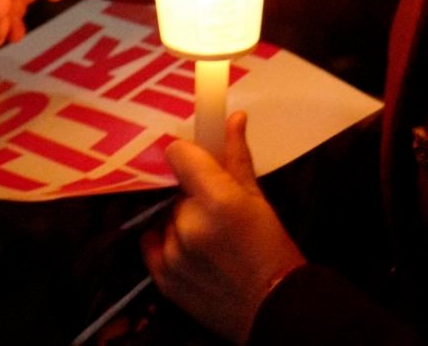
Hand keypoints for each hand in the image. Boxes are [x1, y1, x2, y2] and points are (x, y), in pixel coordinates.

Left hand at [142, 113, 305, 341]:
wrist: (274, 308)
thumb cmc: (272, 250)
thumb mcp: (258, 200)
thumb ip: (236, 157)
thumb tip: (233, 118)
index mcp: (217, 200)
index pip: (179, 154)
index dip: (188, 156)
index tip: (198, 163)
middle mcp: (189, 225)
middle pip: (176, 190)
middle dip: (192, 196)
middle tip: (216, 213)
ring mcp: (173, 254)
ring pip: (166, 217)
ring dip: (181, 222)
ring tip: (209, 239)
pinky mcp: (162, 278)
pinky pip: (152, 243)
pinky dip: (167, 243)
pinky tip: (192, 252)